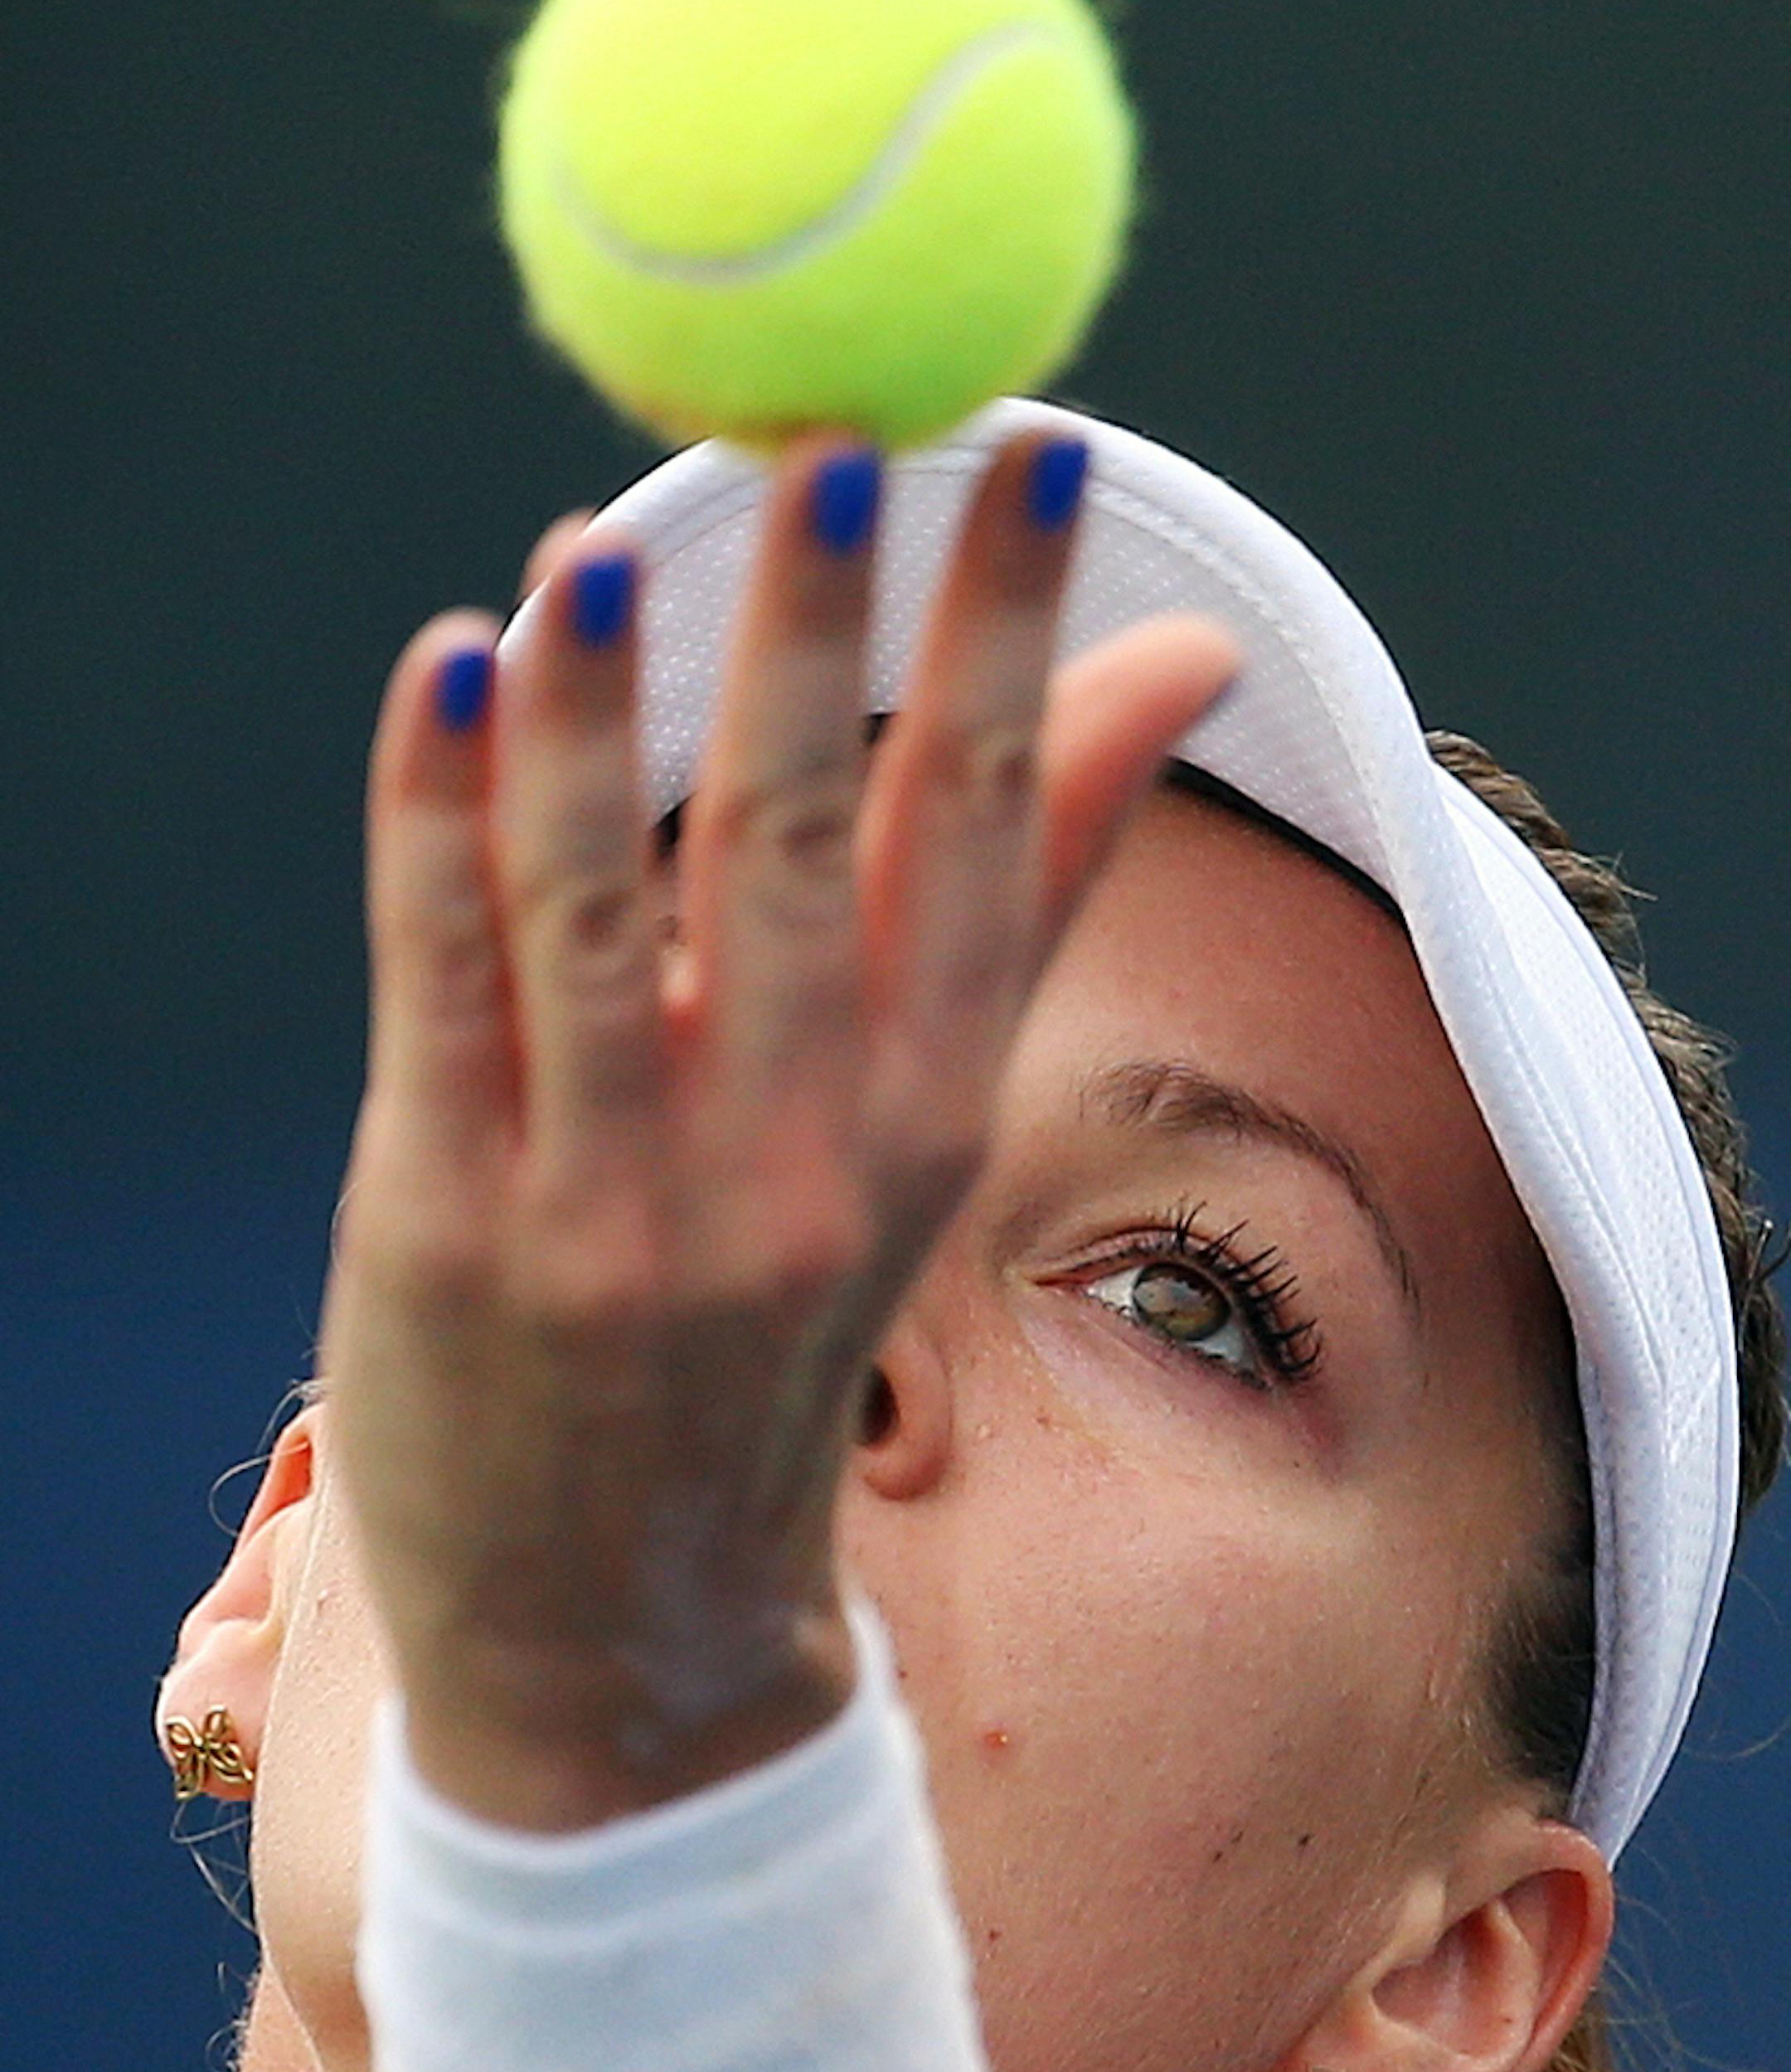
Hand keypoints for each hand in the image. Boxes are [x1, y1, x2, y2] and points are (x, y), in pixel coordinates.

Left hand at [319, 429, 1235, 1825]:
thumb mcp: (914, 1137)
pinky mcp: (442, 1213)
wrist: (623, 1632)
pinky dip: (437, 813)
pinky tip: (448, 669)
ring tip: (602, 540)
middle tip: (831, 438)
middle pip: (801, 842)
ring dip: (602, 707)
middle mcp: (788, 1158)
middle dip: (822, 631)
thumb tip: (1171, 668)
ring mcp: (610, 1198)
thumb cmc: (770, 1336)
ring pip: (601, 900)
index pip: (983, 830)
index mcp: (921, 1119)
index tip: (1031, 452)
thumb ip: (1017, 887)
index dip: (1009, 631)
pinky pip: (439, 977)